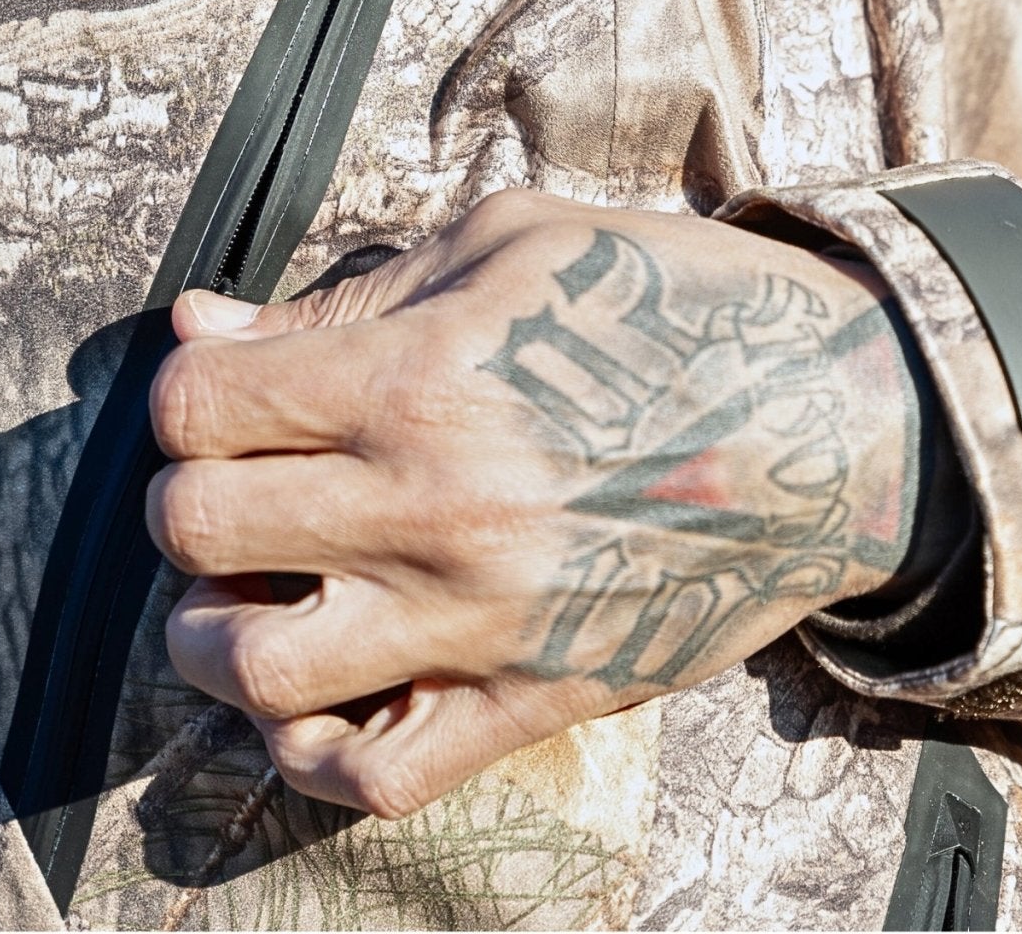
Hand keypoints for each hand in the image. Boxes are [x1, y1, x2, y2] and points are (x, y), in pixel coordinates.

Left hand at [146, 190, 923, 818]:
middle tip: (231, 479)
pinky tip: (313, 693)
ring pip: (259, 676)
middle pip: (200, 534)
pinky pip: (381, 776)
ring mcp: (483, 621)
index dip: (186, 390)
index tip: (221, 387)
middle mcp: (436, 509)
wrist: (836, 416)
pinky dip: (313, 752)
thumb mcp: (503, 246)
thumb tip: (205, 325)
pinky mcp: (536, 699)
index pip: (201, 408)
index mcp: (421, 376)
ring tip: (244, 590)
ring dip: (211, 635)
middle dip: (187, 500)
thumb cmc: (669, 303)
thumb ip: (341, 295)